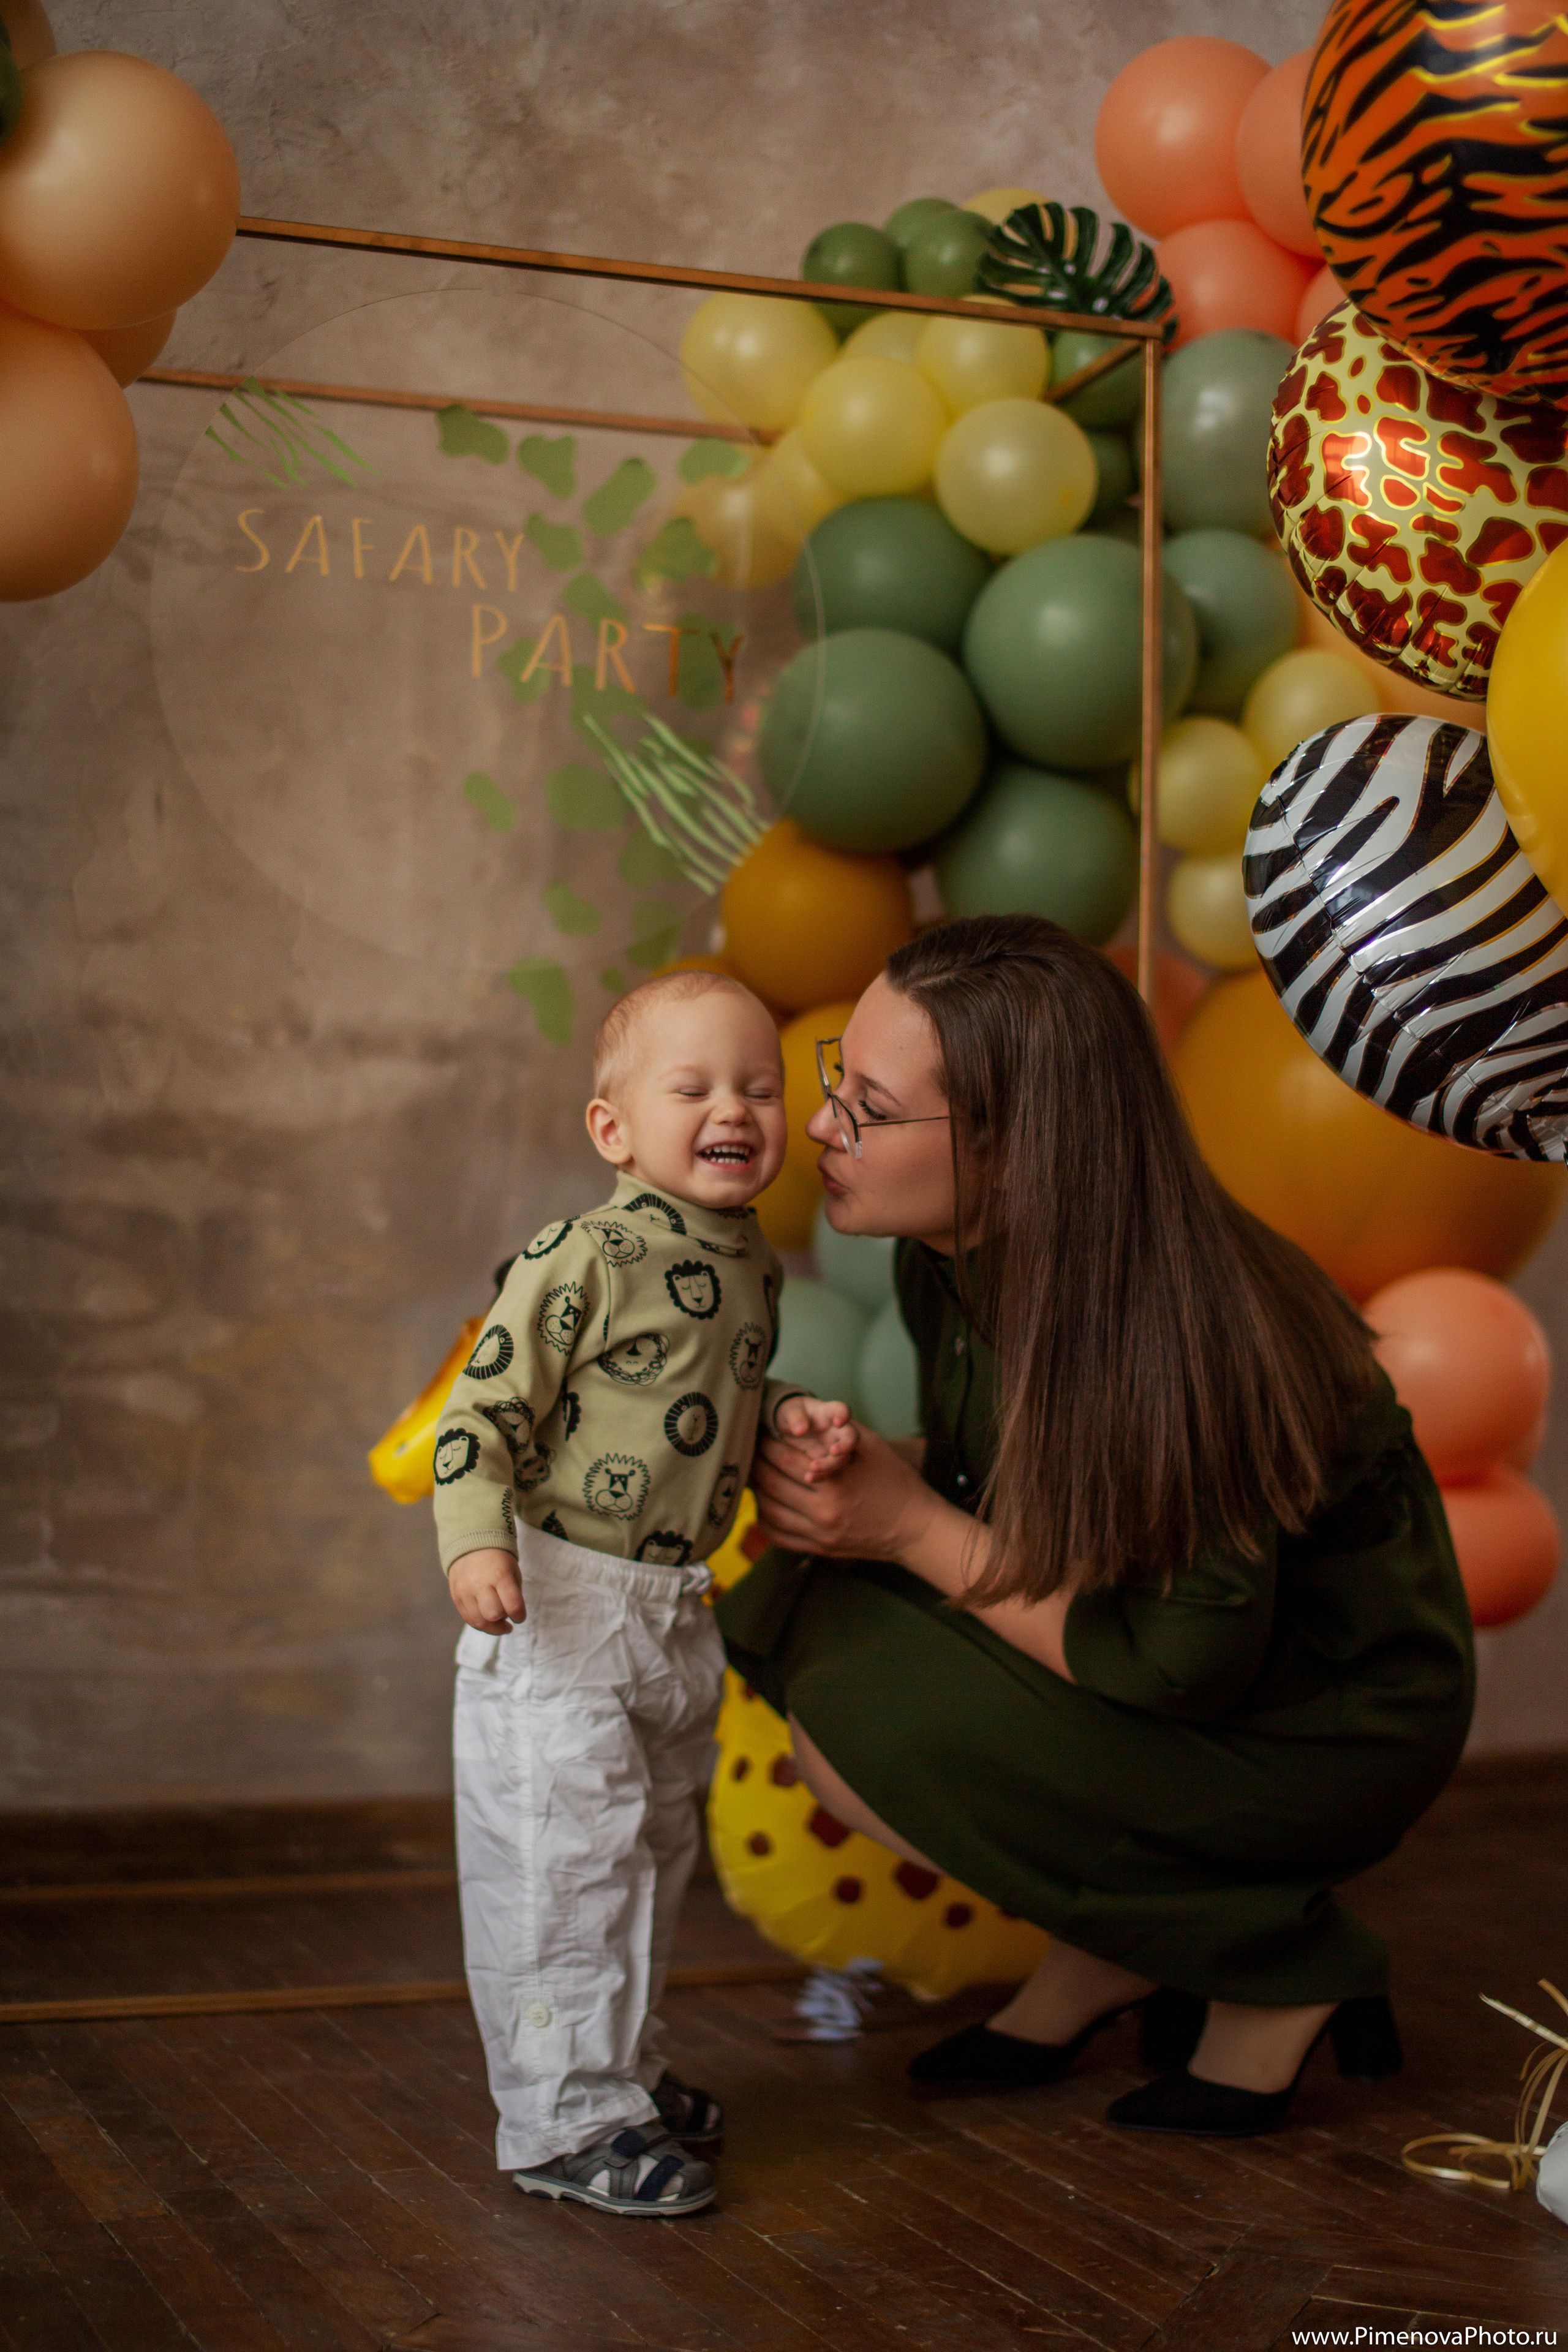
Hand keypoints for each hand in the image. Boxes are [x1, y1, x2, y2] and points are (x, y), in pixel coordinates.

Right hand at [448, 1547, 524, 1631]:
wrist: (471, 1547)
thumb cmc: (498, 1562)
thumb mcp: (512, 1572)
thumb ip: (514, 1595)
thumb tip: (511, 1617)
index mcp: (500, 1575)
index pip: (512, 1605)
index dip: (519, 1616)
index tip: (519, 1617)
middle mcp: (480, 1584)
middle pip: (493, 1615)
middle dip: (503, 1622)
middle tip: (507, 1619)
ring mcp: (465, 1591)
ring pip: (478, 1622)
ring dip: (491, 1628)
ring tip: (498, 1624)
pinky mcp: (456, 1597)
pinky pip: (468, 1619)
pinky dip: (480, 1623)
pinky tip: (487, 1621)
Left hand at [752, 1422, 939, 1562]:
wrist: (915, 1528)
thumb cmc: (896, 1482)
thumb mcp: (873, 1447)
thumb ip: (841, 1431)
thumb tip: (808, 1419)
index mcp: (836, 1486)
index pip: (786, 1460)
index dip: (768, 1443)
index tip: (760, 1431)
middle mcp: (823, 1515)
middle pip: (771, 1485)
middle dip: (755, 1463)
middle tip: (747, 1447)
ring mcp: (819, 1537)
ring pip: (768, 1512)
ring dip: (755, 1490)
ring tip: (750, 1471)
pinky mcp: (818, 1550)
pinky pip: (778, 1536)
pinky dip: (764, 1518)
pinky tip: (763, 1501)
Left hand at [771, 1393, 857, 1482]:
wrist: (788, 1425)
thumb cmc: (793, 1413)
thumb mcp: (790, 1410)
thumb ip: (795, 1417)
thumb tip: (800, 1430)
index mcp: (828, 1413)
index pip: (841, 1409)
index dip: (843, 1414)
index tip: (838, 1421)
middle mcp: (836, 1430)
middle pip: (851, 1436)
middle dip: (846, 1445)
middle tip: (834, 1451)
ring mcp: (833, 1445)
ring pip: (842, 1457)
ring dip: (831, 1464)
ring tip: (813, 1467)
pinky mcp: (826, 1460)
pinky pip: (829, 1470)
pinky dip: (821, 1475)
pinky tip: (809, 1477)